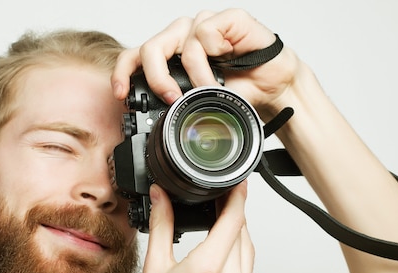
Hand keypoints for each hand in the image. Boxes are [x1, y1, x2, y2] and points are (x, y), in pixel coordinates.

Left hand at [111, 8, 300, 115]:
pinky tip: (224, 70)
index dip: (123, 74)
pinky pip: (203, 35)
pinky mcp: (225, 18)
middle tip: (169, 99)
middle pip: (149, 49)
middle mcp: (184, 37)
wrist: (276, 87)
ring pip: (176, 43)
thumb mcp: (204, 106)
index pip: (137, 58)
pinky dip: (209, 61)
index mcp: (173, 56)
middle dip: (155, 78)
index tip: (122, 97)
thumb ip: (181, 108)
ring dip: (192, 76)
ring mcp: (203, 26)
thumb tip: (159, 128)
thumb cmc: (242, 91)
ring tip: (206, 91)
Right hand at [121, 181, 253, 272]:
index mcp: (208, 268)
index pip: (234, 220)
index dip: (238, 196)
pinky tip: (222, 258)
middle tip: (220, 204)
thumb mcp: (155, 268)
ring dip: (238, 236)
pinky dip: (238, 259)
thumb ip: (162, 226)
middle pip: (243, 234)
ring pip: (248, 254)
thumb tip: (162, 197)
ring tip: (220, 228)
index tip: (239, 183)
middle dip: (234, 216)